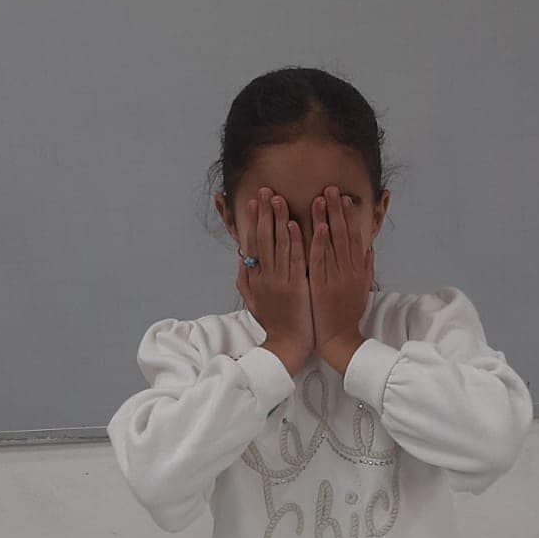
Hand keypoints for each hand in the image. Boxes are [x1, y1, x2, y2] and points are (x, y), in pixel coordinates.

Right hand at [236, 188, 312, 376]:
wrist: (287, 346)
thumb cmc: (274, 324)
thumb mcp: (253, 303)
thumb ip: (245, 281)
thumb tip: (242, 260)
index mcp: (256, 279)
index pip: (253, 244)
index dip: (253, 221)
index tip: (254, 202)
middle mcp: (266, 277)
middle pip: (264, 239)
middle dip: (265, 213)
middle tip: (266, 191)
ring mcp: (280, 282)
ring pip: (278, 245)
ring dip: (279, 220)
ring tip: (279, 199)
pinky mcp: (296, 288)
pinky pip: (294, 260)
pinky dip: (294, 242)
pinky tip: (294, 225)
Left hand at [308, 185, 373, 374]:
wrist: (340, 338)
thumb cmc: (348, 315)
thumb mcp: (362, 289)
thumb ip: (366, 267)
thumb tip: (369, 248)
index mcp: (357, 270)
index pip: (353, 236)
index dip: (348, 216)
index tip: (343, 198)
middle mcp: (348, 270)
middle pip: (342, 234)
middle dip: (336, 210)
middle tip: (330, 189)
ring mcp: (335, 277)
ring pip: (330, 242)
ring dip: (325, 219)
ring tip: (320, 198)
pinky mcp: (322, 285)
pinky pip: (320, 260)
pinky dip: (319, 243)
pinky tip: (317, 227)